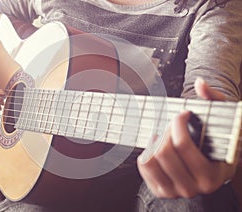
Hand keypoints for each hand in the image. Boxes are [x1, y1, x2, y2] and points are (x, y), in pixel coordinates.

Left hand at [137, 78, 236, 197]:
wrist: (214, 167)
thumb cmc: (218, 143)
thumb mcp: (224, 122)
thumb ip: (214, 100)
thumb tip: (200, 84)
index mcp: (210, 175)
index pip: (183, 145)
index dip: (178, 123)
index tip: (183, 114)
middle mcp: (192, 188)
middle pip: (163, 152)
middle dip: (167, 131)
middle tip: (174, 124)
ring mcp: (175, 191)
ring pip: (151, 160)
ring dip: (156, 142)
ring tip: (165, 135)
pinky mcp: (161, 190)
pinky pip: (144, 166)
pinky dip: (146, 152)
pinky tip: (157, 146)